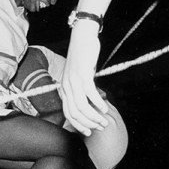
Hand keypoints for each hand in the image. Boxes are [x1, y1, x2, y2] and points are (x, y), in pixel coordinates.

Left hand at [61, 21, 107, 135]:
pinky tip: (105, 107)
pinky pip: (90, 94)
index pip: (68, 113)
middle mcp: (66, 86)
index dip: (78, 125)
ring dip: (94, 116)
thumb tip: (91, 103)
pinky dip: (97, 103)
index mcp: (64, 88)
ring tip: (104, 120)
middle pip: (75, 113)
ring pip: (82, 107)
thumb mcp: (79, 75)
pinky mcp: (83, 74)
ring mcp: (73, 81)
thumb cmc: (83, 56)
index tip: (89, 131)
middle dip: (88, 124)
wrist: (82, 36)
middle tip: (99, 127)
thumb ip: (82, 89)